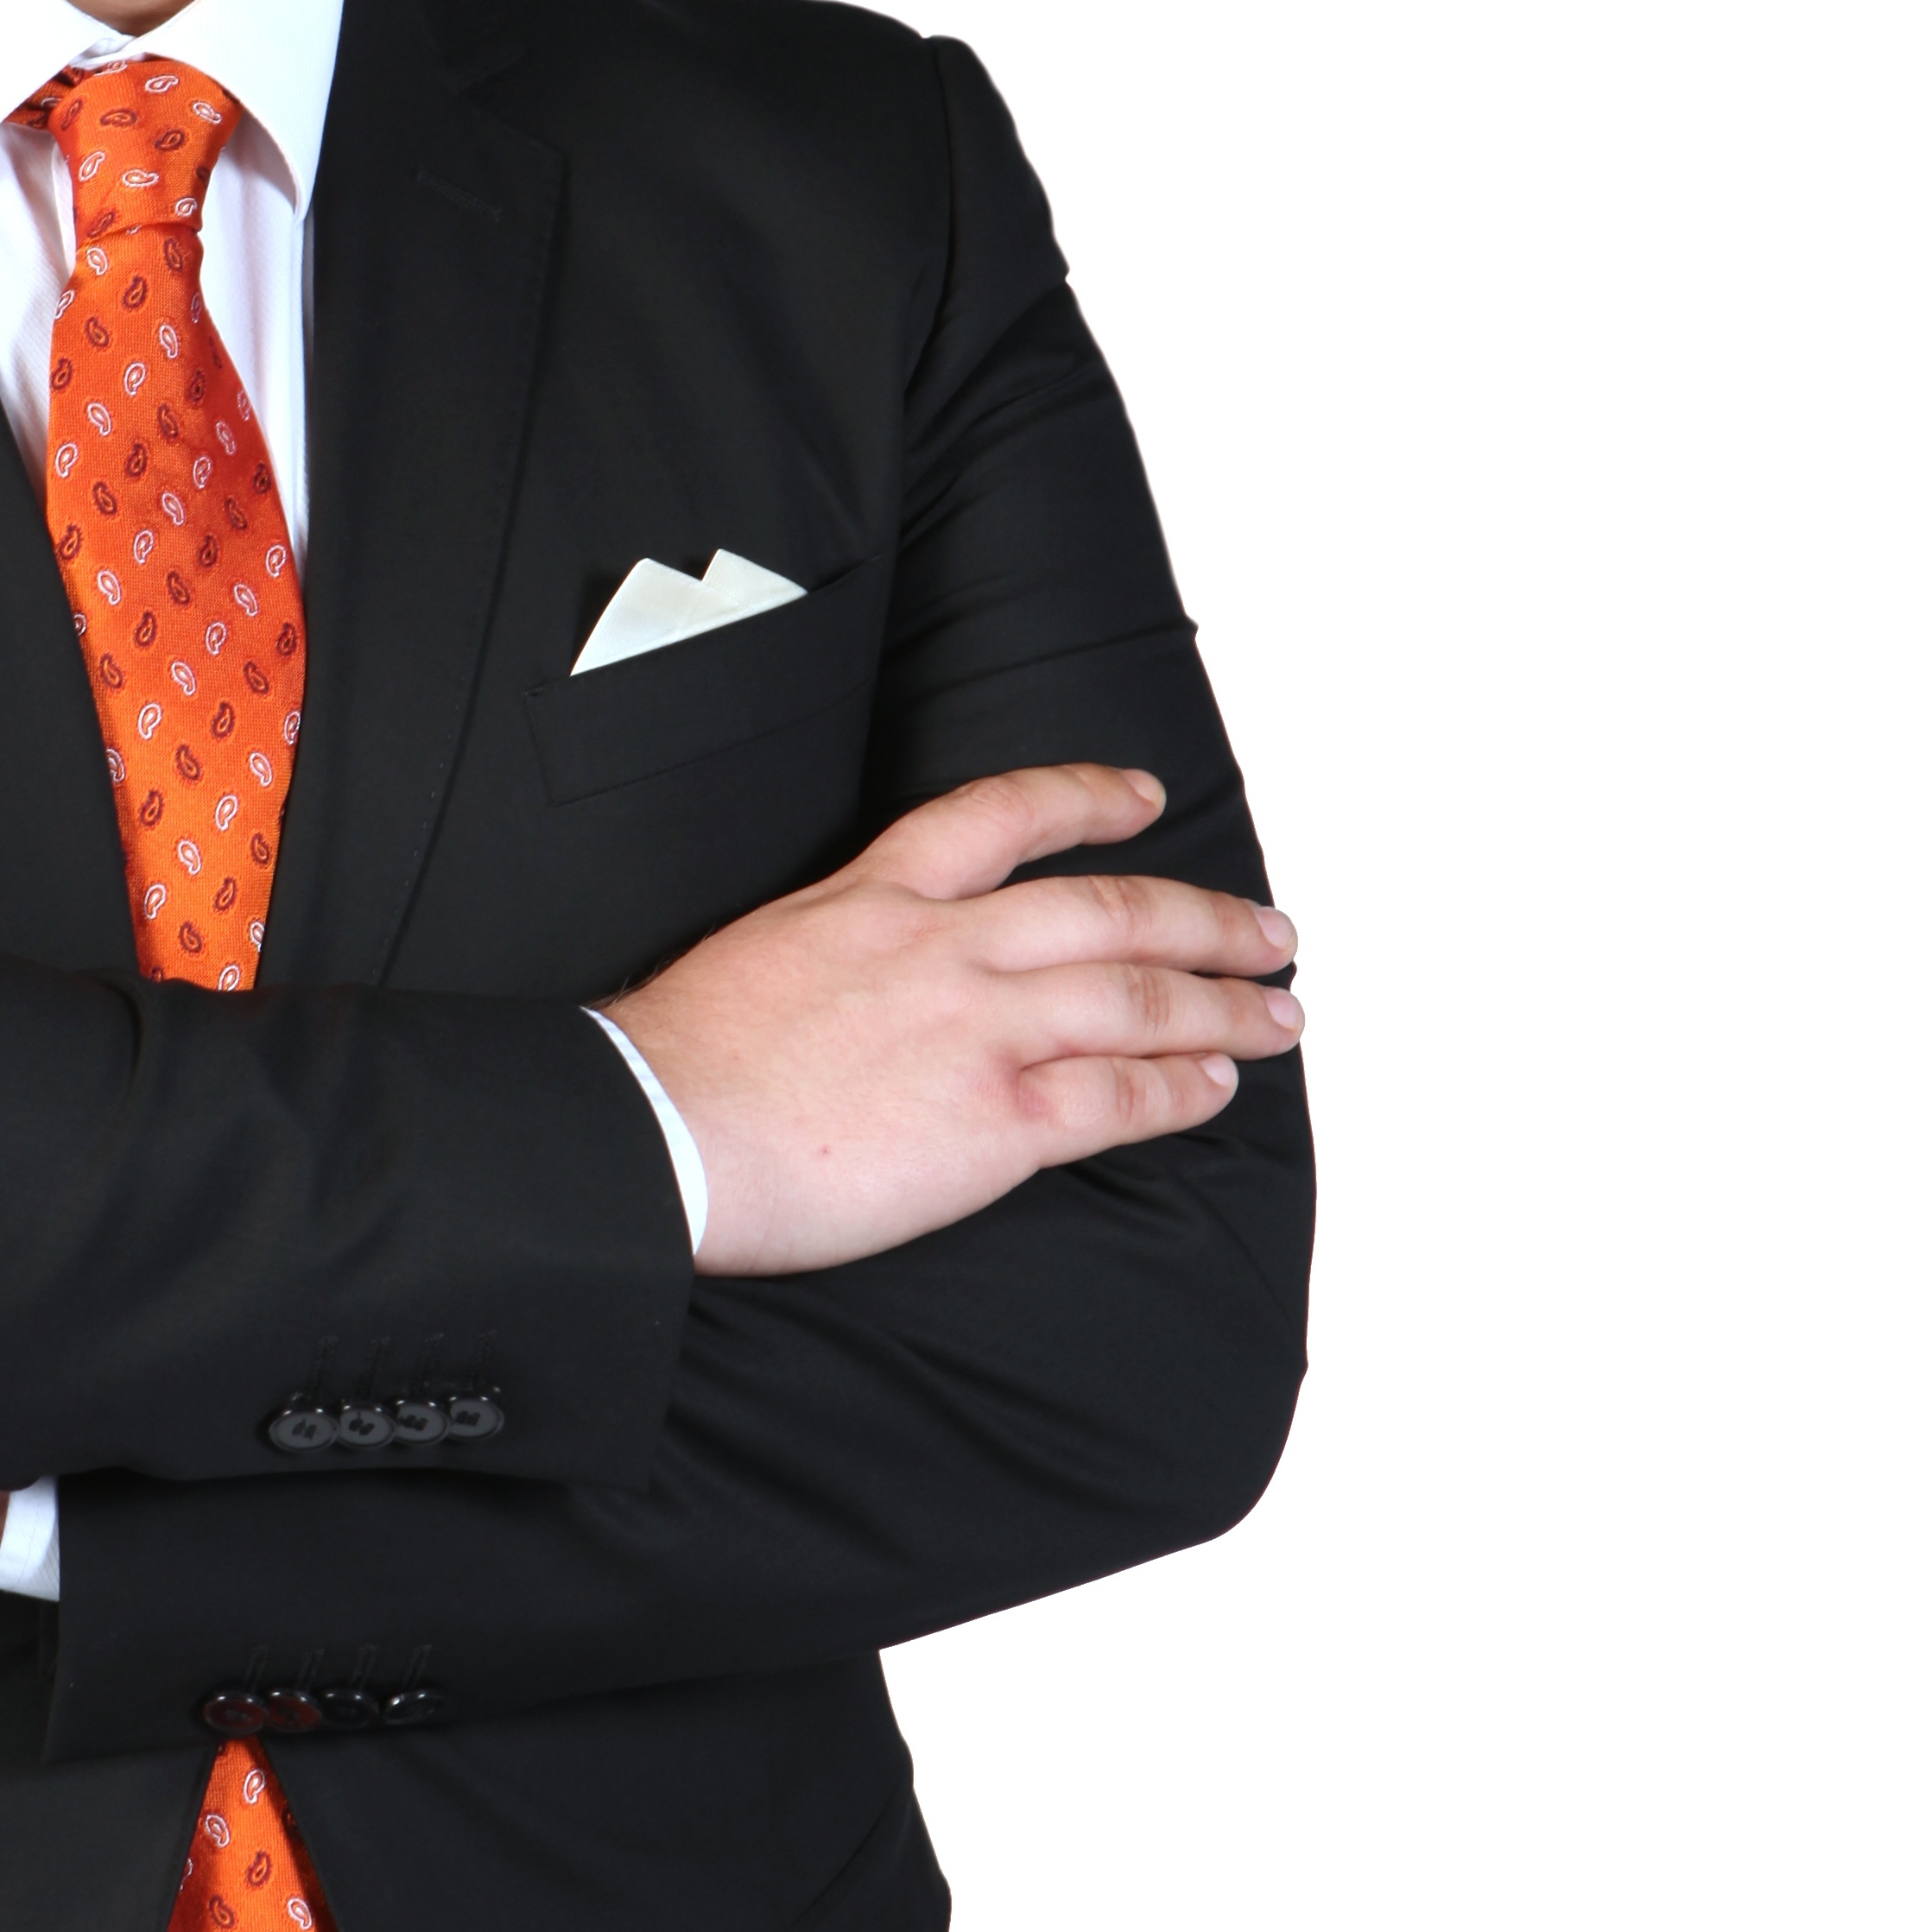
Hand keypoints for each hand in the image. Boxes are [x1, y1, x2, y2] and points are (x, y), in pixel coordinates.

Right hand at [605, 764, 1301, 1278]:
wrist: (651, 1134)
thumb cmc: (675, 1065)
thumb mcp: (760, 956)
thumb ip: (838, 952)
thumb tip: (870, 986)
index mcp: (873, 897)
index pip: (999, 815)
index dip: (1086, 798)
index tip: (1145, 796)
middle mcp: (940, 949)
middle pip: (1109, 909)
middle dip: (1206, 918)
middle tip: (1270, 931)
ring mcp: (973, 1032)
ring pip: (1135, 998)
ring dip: (1223, 1005)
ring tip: (1280, 1014)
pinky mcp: (989, 1122)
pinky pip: (1114, 1099)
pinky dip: (1178, 1089)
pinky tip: (1215, 1087)